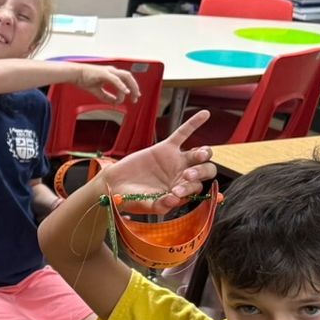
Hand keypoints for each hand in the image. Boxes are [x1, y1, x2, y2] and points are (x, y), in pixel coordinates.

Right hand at [70, 63, 139, 103]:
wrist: (75, 74)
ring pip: (125, 77)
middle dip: (134, 87)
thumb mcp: (98, 91)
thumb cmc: (84, 79)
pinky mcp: (104, 73)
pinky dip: (121, 86)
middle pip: (129, 77)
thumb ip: (107, 97)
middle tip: (136, 98)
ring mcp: (109, 71)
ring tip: (131, 95)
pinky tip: (124, 91)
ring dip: (130, 86)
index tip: (133, 96)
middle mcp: (112, 71)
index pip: (126, 79)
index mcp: (111, 74)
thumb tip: (114, 103)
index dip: (132, 88)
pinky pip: (115, 79)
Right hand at [99, 111, 215, 215]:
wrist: (114, 184)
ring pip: (198, 154)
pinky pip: (182, 134)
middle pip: (204, 171)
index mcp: (181, 191)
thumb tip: (175, 200)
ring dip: (202, 154)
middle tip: (186, 175)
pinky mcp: (165, 148)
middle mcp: (182, 175)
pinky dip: (194, 124)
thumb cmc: (130, 198)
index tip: (173, 192)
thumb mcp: (145, 205)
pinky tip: (205, 114)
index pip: (196, 188)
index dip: (189, 189)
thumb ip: (161, 205)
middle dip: (200, 172)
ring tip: (199, 155)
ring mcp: (176, 161)